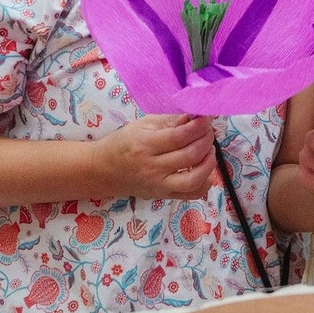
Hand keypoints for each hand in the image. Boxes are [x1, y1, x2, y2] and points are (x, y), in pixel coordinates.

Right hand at [95, 114, 216, 200]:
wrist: (104, 171)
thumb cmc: (123, 143)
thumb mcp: (142, 125)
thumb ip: (169, 121)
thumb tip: (193, 116)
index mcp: (145, 145)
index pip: (179, 136)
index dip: (198, 126)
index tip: (207, 117)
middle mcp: (153, 168)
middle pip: (190, 155)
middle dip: (206, 139)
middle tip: (208, 130)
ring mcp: (160, 185)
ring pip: (194, 179)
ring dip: (209, 162)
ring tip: (209, 148)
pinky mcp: (164, 196)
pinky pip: (192, 194)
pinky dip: (205, 182)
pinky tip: (205, 169)